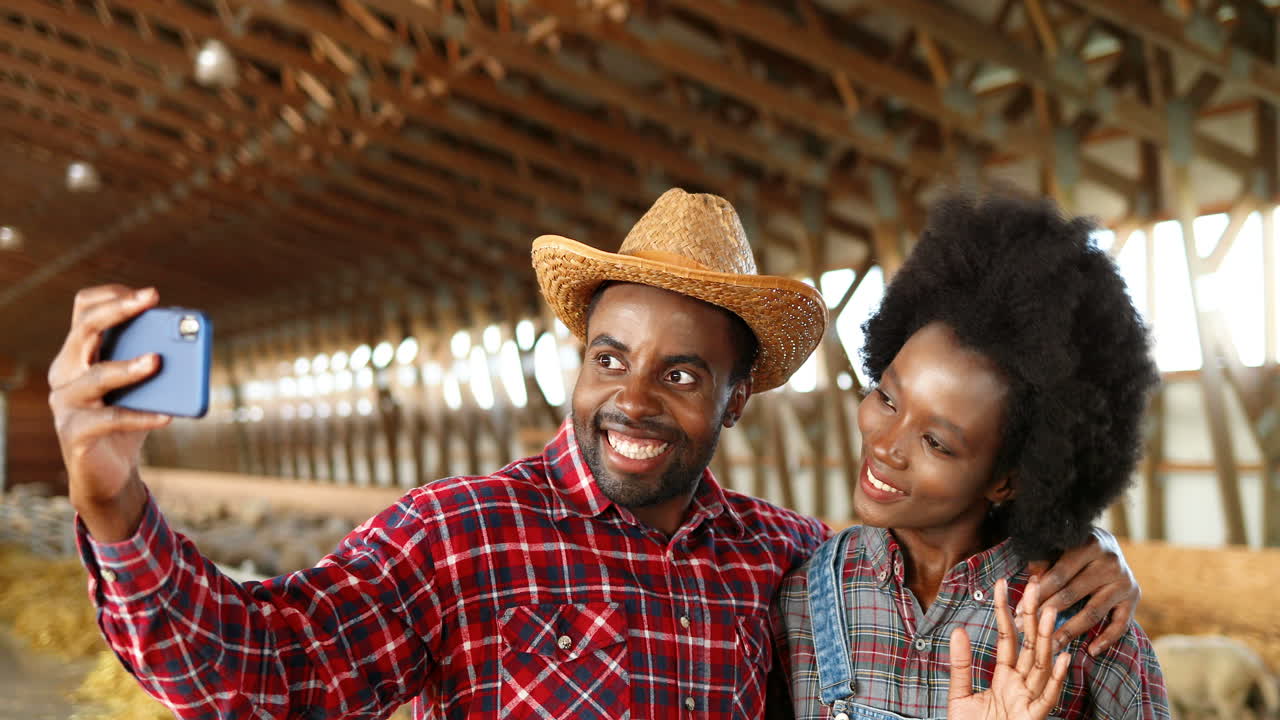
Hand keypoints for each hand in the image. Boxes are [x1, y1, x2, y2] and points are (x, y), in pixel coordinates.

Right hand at [48, 285, 170, 540]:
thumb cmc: (127, 419)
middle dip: (119, 311)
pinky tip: (167, 416)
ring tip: (158, 361)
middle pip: (84, 330)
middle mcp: (65, 372)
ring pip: (95, 376)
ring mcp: (65, 403)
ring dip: (128, 367)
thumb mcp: (142, 385)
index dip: (111, 296)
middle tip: (151, 299)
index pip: (83, 309)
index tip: (147, 294)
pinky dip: (141, 417)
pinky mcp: (74, 433)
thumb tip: (187, 332)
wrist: (108, 472)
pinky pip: (109, 419)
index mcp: (79, 353)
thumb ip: (155, 358)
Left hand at [948, 578, 1068, 719]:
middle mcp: (1021, 686)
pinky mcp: (1032, 718)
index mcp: (1005, 678)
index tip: (1004, 585)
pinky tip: (1062, 658)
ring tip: (1050, 613)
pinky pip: (1046, 697)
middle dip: (1032, 617)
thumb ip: (961, 664)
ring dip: (1047, 640)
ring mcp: (1029, 701)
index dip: (1006, 612)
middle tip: (1035, 586)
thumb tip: (960, 630)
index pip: (1008, 638)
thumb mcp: (961, 695)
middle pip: (1030, 645)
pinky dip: (1055, 678)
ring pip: (1041, 666)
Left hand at [1023, 527, 1137, 655]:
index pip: (1059, 574)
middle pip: (1073, 593)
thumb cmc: (1074, 547)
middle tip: (1028, 631)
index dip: (1038, 594)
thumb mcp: (1060, 547)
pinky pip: (1121, 623)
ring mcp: (1124, 581)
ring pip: (1093, 612)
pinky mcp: (1134, 596)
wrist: (1109, 544)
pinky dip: (1107, 639)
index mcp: (1089, 544)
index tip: (1020, 611)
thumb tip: (1032, 581)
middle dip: (1047, 613)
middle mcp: (1109, 562)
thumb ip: (1044, 561)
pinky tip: (1092, 651)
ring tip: (1051, 646)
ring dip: (1070, 631)